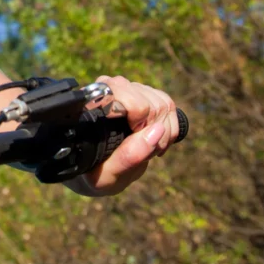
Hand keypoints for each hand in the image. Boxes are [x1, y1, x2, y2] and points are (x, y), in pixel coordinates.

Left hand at [69, 75, 178, 196]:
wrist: (95, 169)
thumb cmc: (94, 172)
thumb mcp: (106, 174)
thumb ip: (128, 156)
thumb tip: (157, 131)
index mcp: (94, 104)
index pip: (126, 95)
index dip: (138, 117)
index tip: (132, 135)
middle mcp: (111, 90)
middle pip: (150, 101)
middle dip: (152, 130)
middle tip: (142, 151)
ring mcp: (130, 90)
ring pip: (163, 103)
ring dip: (162, 132)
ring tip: (147, 149)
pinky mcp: (146, 96)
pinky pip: (168, 105)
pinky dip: (169, 130)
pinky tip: (155, 142)